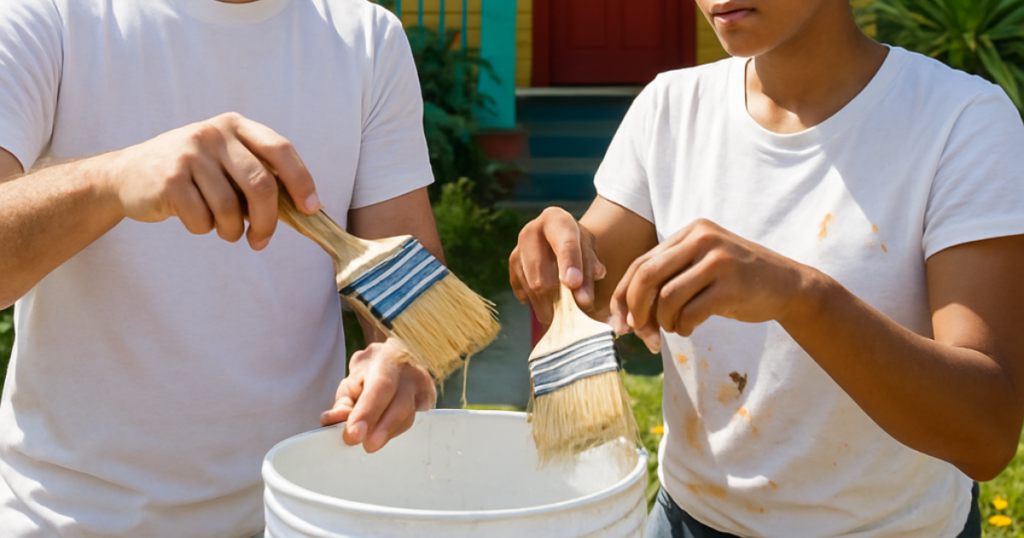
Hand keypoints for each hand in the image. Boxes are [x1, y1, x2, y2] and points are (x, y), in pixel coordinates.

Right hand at [103, 112, 320, 249]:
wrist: (125, 175)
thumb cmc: (190, 174)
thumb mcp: (224, 160)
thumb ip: (258, 173)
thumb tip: (303, 208)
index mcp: (235, 125)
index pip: (281, 150)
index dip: (302, 181)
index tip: (311, 209)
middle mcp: (214, 133)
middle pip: (261, 185)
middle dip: (268, 222)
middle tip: (261, 240)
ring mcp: (189, 154)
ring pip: (231, 209)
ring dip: (232, 231)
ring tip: (225, 231)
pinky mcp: (169, 179)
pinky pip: (202, 219)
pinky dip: (204, 230)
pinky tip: (195, 220)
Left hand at [320, 339, 436, 452]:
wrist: (397, 357)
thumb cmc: (371, 372)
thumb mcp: (352, 382)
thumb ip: (343, 405)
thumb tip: (333, 423)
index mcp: (386, 360)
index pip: (379, 388)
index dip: (367, 413)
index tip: (354, 434)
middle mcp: (410, 372)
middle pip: (401, 405)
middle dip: (383, 429)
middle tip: (367, 446)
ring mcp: (425, 386)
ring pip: (409, 417)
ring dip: (388, 433)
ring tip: (371, 441)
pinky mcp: (430, 400)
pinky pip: (415, 422)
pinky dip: (396, 431)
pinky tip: (385, 433)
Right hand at [509, 207, 606, 323]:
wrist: (558, 236)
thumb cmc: (578, 246)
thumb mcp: (590, 253)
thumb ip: (590, 273)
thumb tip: (583, 300)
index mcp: (556, 220)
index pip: (564, 244)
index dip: (569, 264)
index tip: (574, 284)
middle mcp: (531, 231)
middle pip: (542, 274)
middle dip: (556, 299)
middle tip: (568, 315)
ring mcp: (518, 248)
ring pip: (530, 286)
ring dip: (546, 305)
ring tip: (559, 315)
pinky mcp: (511, 263)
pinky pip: (521, 289)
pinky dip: (534, 301)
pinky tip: (546, 302)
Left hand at [610, 219, 814, 351]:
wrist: (789, 286)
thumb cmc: (736, 282)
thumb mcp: (702, 267)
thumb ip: (667, 279)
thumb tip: (624, 315)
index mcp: (691, 232)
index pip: (641, 263)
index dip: (623, 294)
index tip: (619, 320)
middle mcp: (702, 239)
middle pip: (647, 276)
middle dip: (636, 309)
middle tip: (638, 331)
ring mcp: (718, 261)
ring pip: (667, 297)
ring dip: (663, 321)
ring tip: (674, 328)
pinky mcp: (731, 286)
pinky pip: (690, 312)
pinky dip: (683, 326)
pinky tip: (689, 328)